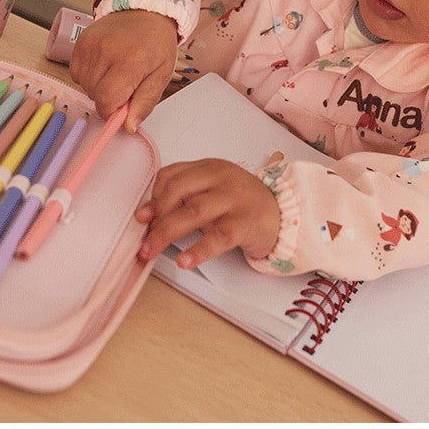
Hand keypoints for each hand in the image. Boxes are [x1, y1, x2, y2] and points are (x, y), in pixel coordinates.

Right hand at [70, 9, 177, 131]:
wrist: (145, 11)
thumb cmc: (156, 44)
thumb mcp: (161, 76)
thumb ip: (144, 103)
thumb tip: (128, 126)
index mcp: (130, 61)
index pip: (106, 100)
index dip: (112, 111)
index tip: (122, 108)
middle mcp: (106, 51)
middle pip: (94, 94)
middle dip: (109, 98)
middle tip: (125, 84)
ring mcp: (90, 45)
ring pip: (84, 85)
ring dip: (98, 86)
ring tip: (115, 71)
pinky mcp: (80, 41)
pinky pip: (77, 73)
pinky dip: (89, 75)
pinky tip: (104, 65)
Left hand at [135, 158, 280, 268]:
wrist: (284, 214)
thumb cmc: (242, 203)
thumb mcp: (212, 192)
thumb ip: (184, 197)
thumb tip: (148, 215)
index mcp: (208, 168)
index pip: (171, 175)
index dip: (153, 197)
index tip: (143, 218)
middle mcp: (220, 178)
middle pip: (177, 191)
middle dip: (156, 217)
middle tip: (144, 240)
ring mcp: (235, 199)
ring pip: (194, 211)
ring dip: (167, 233)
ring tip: (151, 251)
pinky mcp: (246, 223)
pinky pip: (218, 237)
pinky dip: (198, 250)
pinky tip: (184, 261)